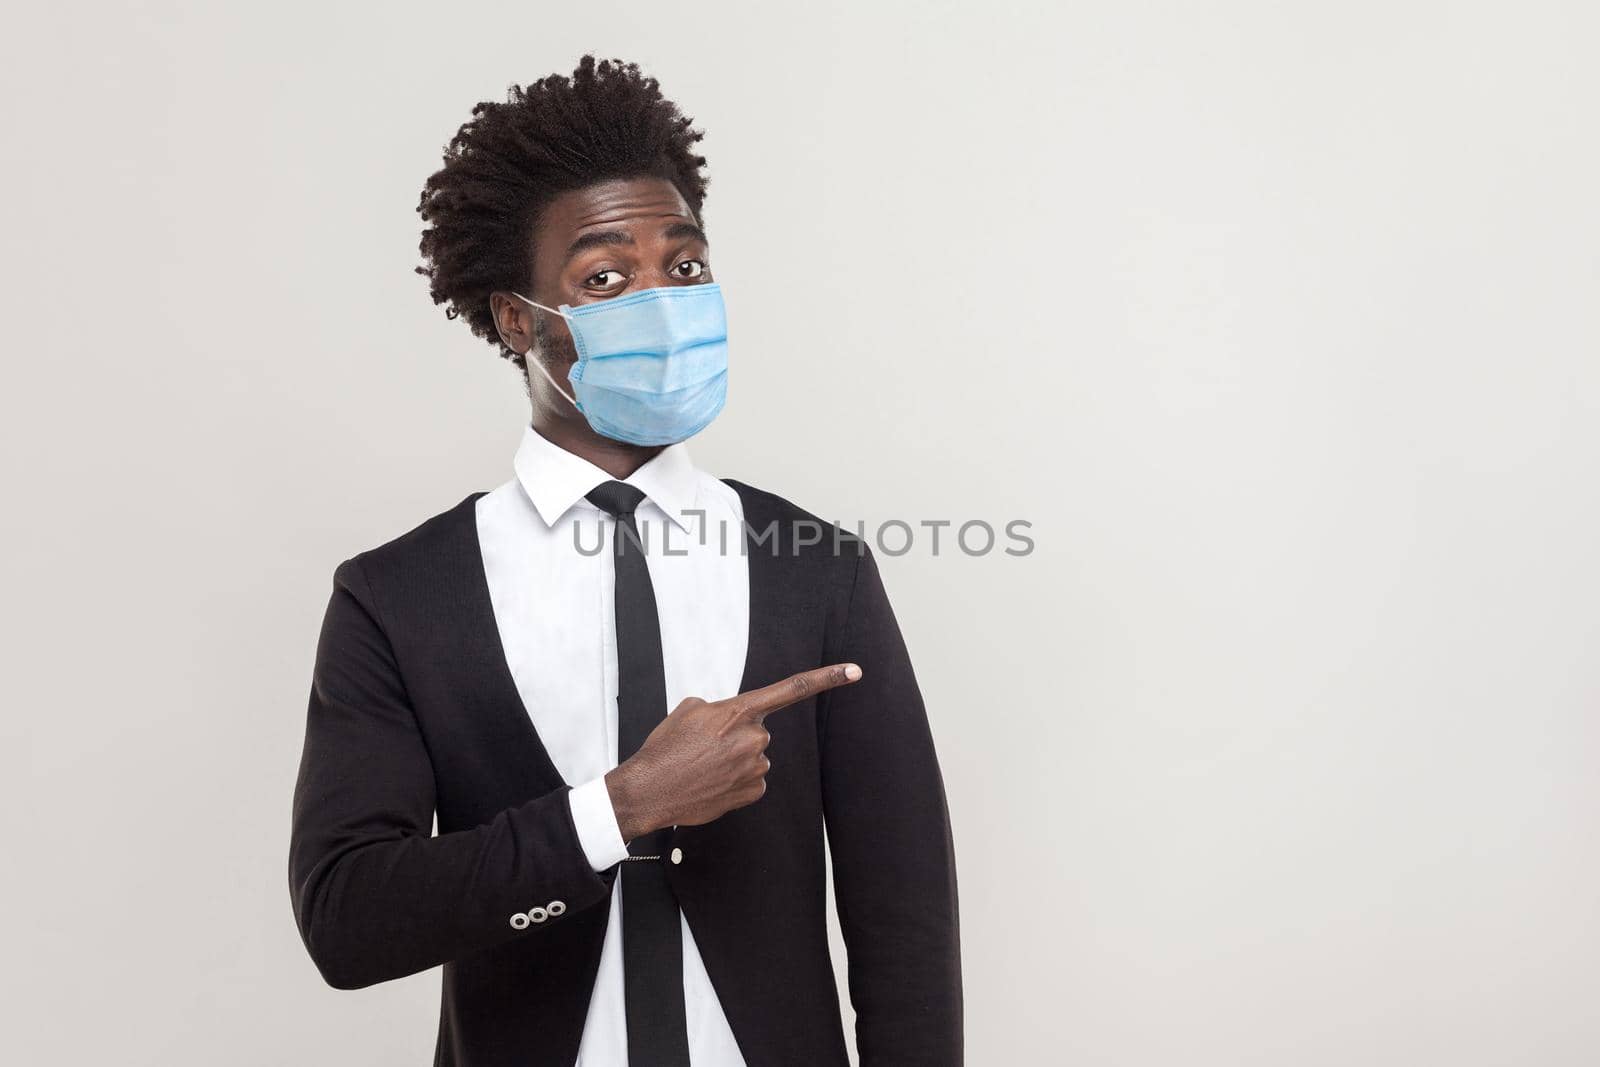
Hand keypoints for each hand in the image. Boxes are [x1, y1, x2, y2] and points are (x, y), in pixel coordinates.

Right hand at [603, 663, 862, 840]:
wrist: (650, 790)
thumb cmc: (665, 749)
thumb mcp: (688, 710)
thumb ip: (720, 708)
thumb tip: (730, 720)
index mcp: (739, 712)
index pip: (792, 689)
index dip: (826, 678)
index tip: (854, 671)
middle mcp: (755, 738)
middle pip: (758, 731)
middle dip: (737, 736)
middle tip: (705, 747)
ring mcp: (756, 767)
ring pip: (754, 756)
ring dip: (734, 760)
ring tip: (702, 766)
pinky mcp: (754, 791)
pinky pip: (752, 779)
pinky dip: (735, 781)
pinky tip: (712, 782)